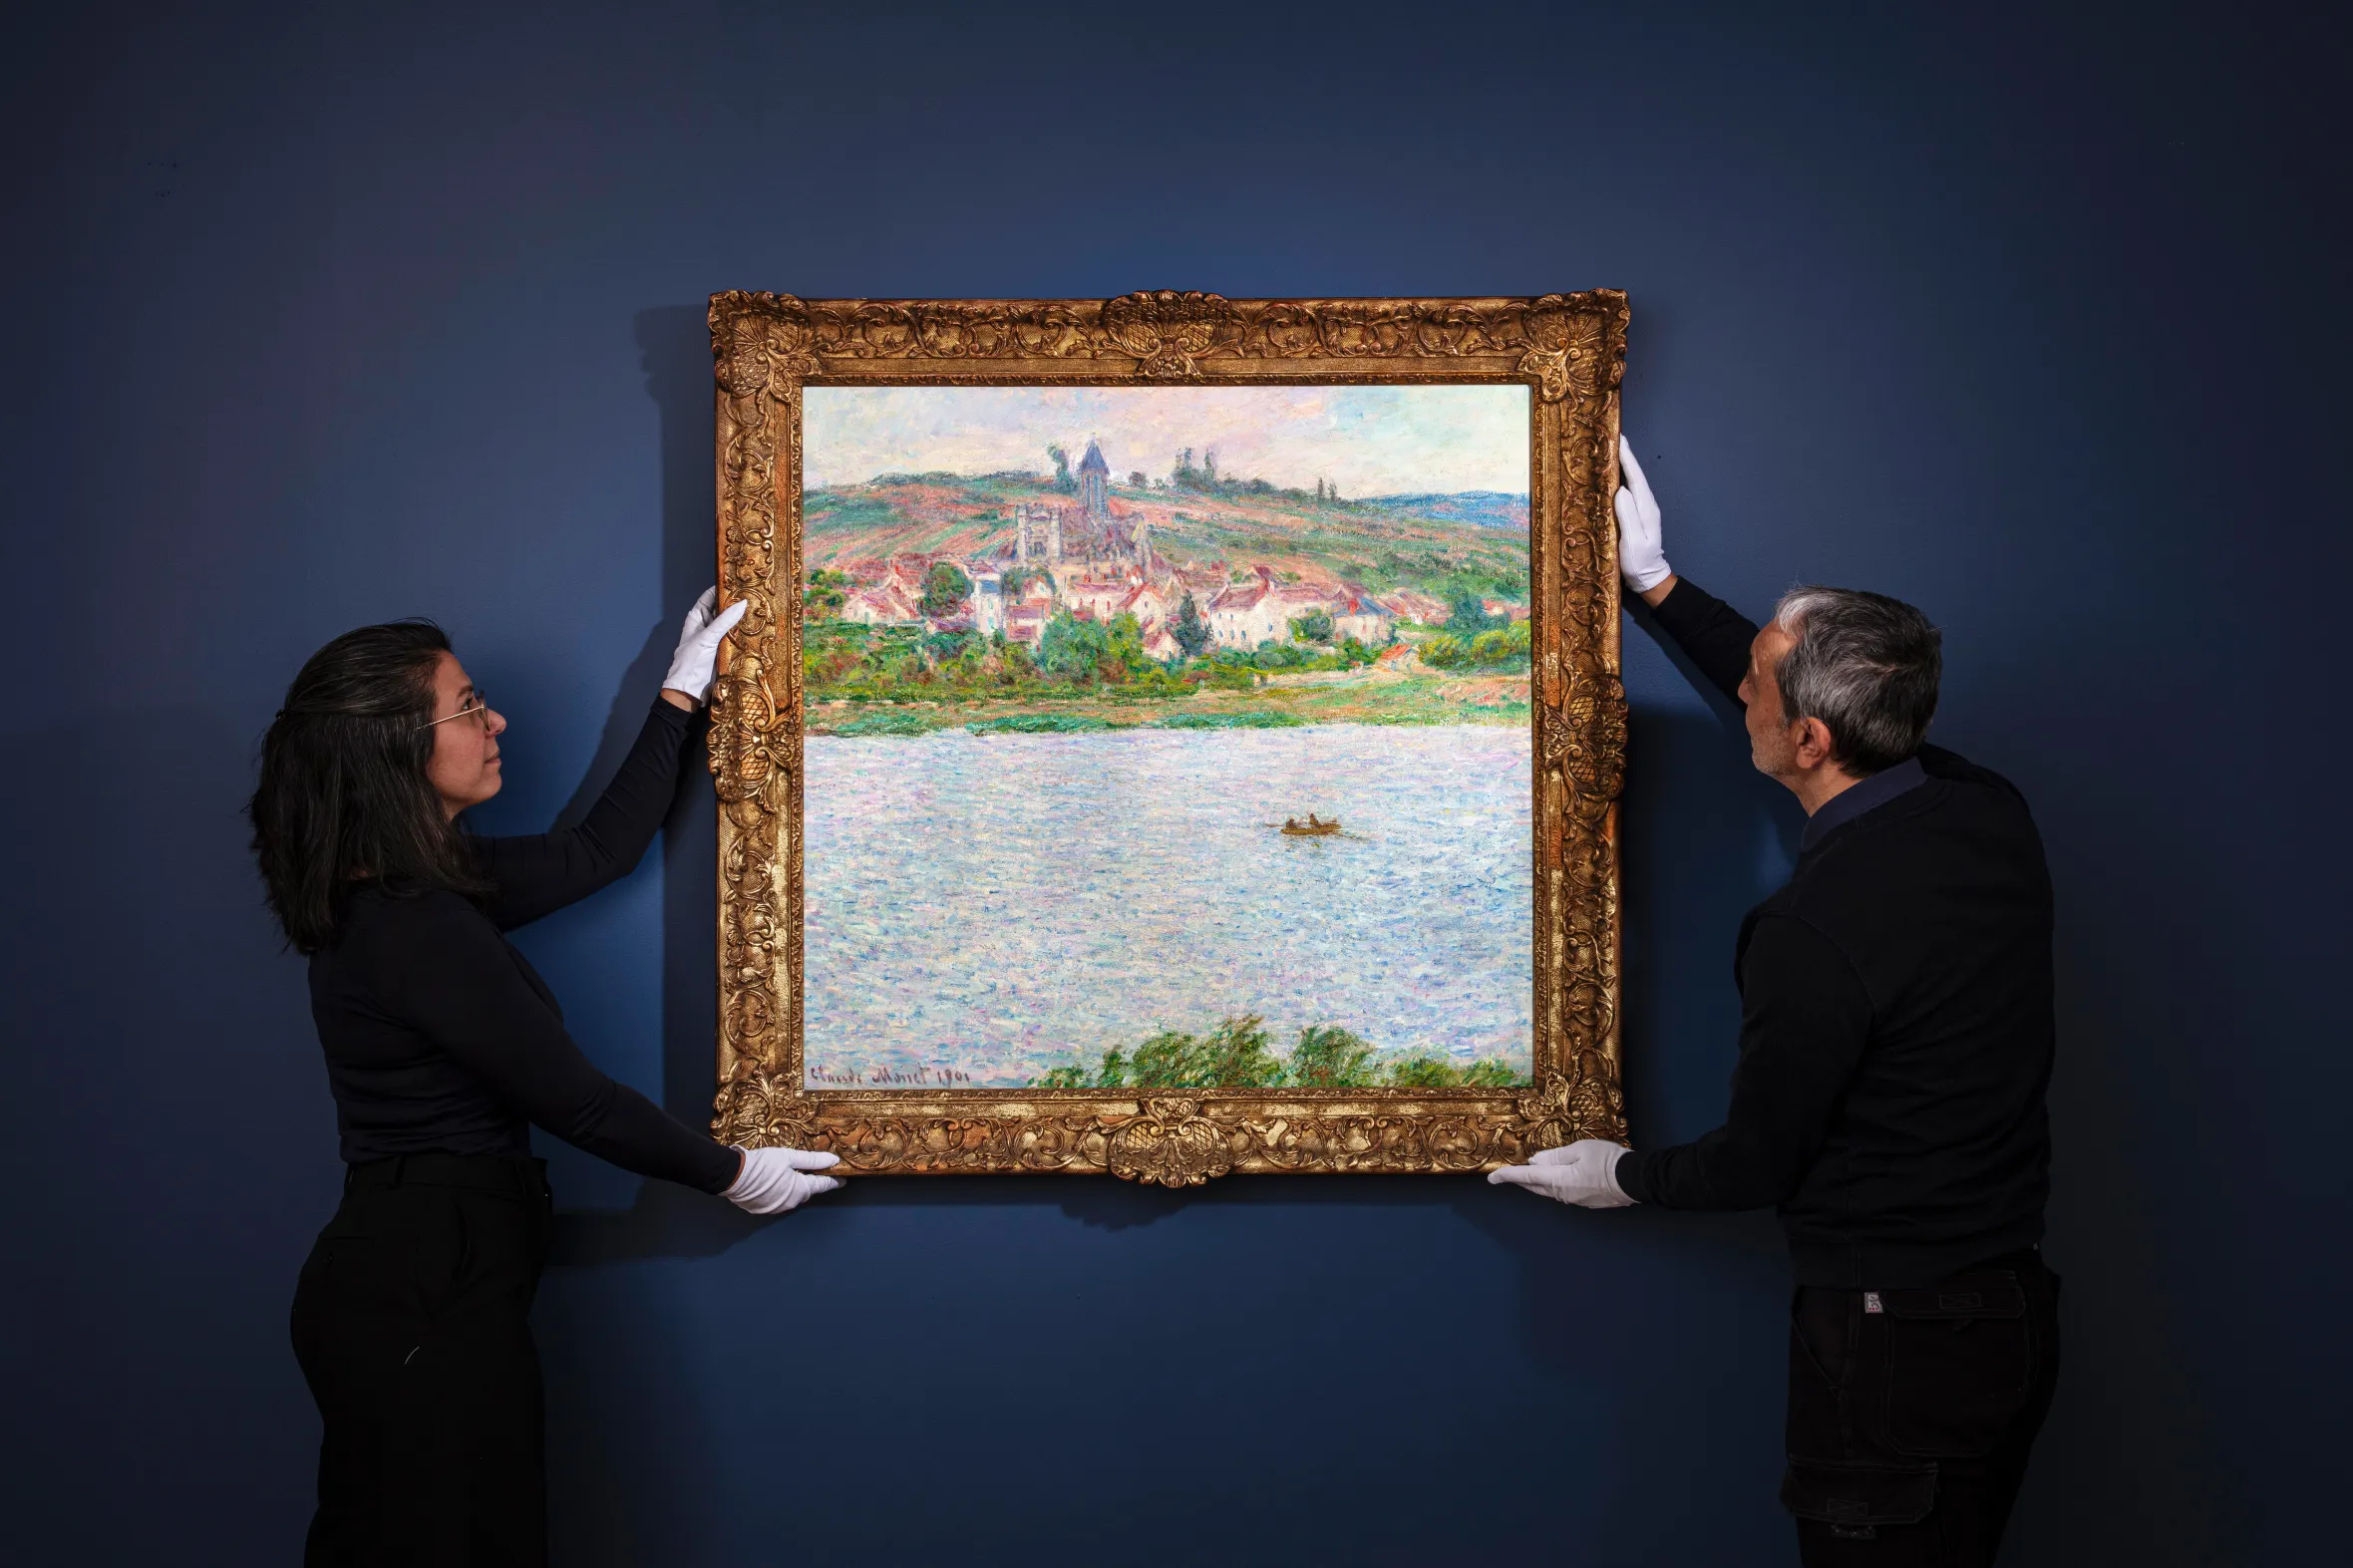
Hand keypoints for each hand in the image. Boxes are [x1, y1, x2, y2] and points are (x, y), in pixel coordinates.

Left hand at [662, 587, 748, 705]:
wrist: (690, 691)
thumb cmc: (691, 663)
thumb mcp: (707, 638)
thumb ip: (724, 621)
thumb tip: (742, 603)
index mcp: (696, 618)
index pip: (709, 596)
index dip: (722, 587)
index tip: (739, 581)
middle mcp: (706, 626)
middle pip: (723, 609)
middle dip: (736, 602)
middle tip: (755, 593)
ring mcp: (716, 638)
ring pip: (731, 623)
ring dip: (742, 618)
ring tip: (760, 607)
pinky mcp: (726, 651)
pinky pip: (737, 638)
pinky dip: (745, 633)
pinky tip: (758, 627)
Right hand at [723, 1146, 842, 1213]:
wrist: (732, 1176)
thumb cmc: (762, 1164)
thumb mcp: (789, 1157)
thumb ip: (812, 1160)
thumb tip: (833, 1160)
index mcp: (800, 1190)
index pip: (822, 1185)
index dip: (833, 1181)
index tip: (843, 1180)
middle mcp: (790, 1203)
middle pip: (806, 1191)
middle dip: (810, 1182)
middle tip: (812, 1172)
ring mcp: (776, 1208)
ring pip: (791, 1197)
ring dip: (793, 1188)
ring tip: (789, 1175)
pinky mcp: (763, 1209)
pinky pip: (777, 1201)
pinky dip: (779, 1192)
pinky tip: (773, 1183)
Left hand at [1487, 1138, 1635, 1207]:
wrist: (1636, 1179)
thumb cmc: (1608, 1160)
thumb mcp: (1580, 1149)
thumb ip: (1556, 1155)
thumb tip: (1536, 1161)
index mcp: (1559, 1180)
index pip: (1527, 1178)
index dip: (1508, 1176)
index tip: (1492, 1178)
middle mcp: (1564, 1194)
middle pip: (1536, 1187)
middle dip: (1522, 1180)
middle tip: (1509, 1175)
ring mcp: (1576, 1200)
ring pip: (1550, 1191)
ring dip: (1539, 1182)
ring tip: (1533, 1173)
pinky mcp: (1587, 1202)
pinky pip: (1564, 1193)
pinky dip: (1556, 1185)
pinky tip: (1559, 1178)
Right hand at [1614, 435, 1673, 594]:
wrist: (1648, 578)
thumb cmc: (1639, 563)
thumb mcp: (1633, 541)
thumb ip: (1628, 516)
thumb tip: (1620, 489)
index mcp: (1646, 509)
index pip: (1636, 477)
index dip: (1627, 458)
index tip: (1619, 439)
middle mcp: (1646, 505)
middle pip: (1635, 475)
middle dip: (1624, 456)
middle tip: (1612, 437)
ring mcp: (1642, 510)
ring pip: (1632, 481)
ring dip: (1622, 465)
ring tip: (1610, 450)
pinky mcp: (1635, 515)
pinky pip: (1628, 491)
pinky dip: (1621, 479)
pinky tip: (1612, 475)